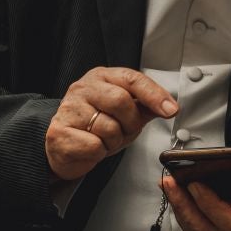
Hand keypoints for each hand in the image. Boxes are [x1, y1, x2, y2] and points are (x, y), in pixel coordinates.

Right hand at [45, 67, 177, 179]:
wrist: (64, 148)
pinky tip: (91, 148)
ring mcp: (69, 109)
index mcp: (102, 77)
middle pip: (121, 101)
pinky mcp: (59, 132)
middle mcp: (83, 88)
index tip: (171, 110)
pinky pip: (94, 145)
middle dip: (131, 123)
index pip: (132, 79)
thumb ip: (145, 107)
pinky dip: (99, 152)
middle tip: (125, 131)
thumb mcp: (125, 114)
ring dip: (114, 141)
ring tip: (104, 140)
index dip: (154, 95)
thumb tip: (169, 106)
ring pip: (109, 127)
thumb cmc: (96, 128)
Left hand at [162, 156, 230, 230]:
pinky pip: (199, 226)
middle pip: (206, 229)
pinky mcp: (222, 227)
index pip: (229, 221)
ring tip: (170, 186)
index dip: (209, 204)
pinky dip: (185, 210)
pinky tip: (177, 192)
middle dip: (184, 206)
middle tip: (171, 183)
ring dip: (180, 210)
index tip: (196, 184)